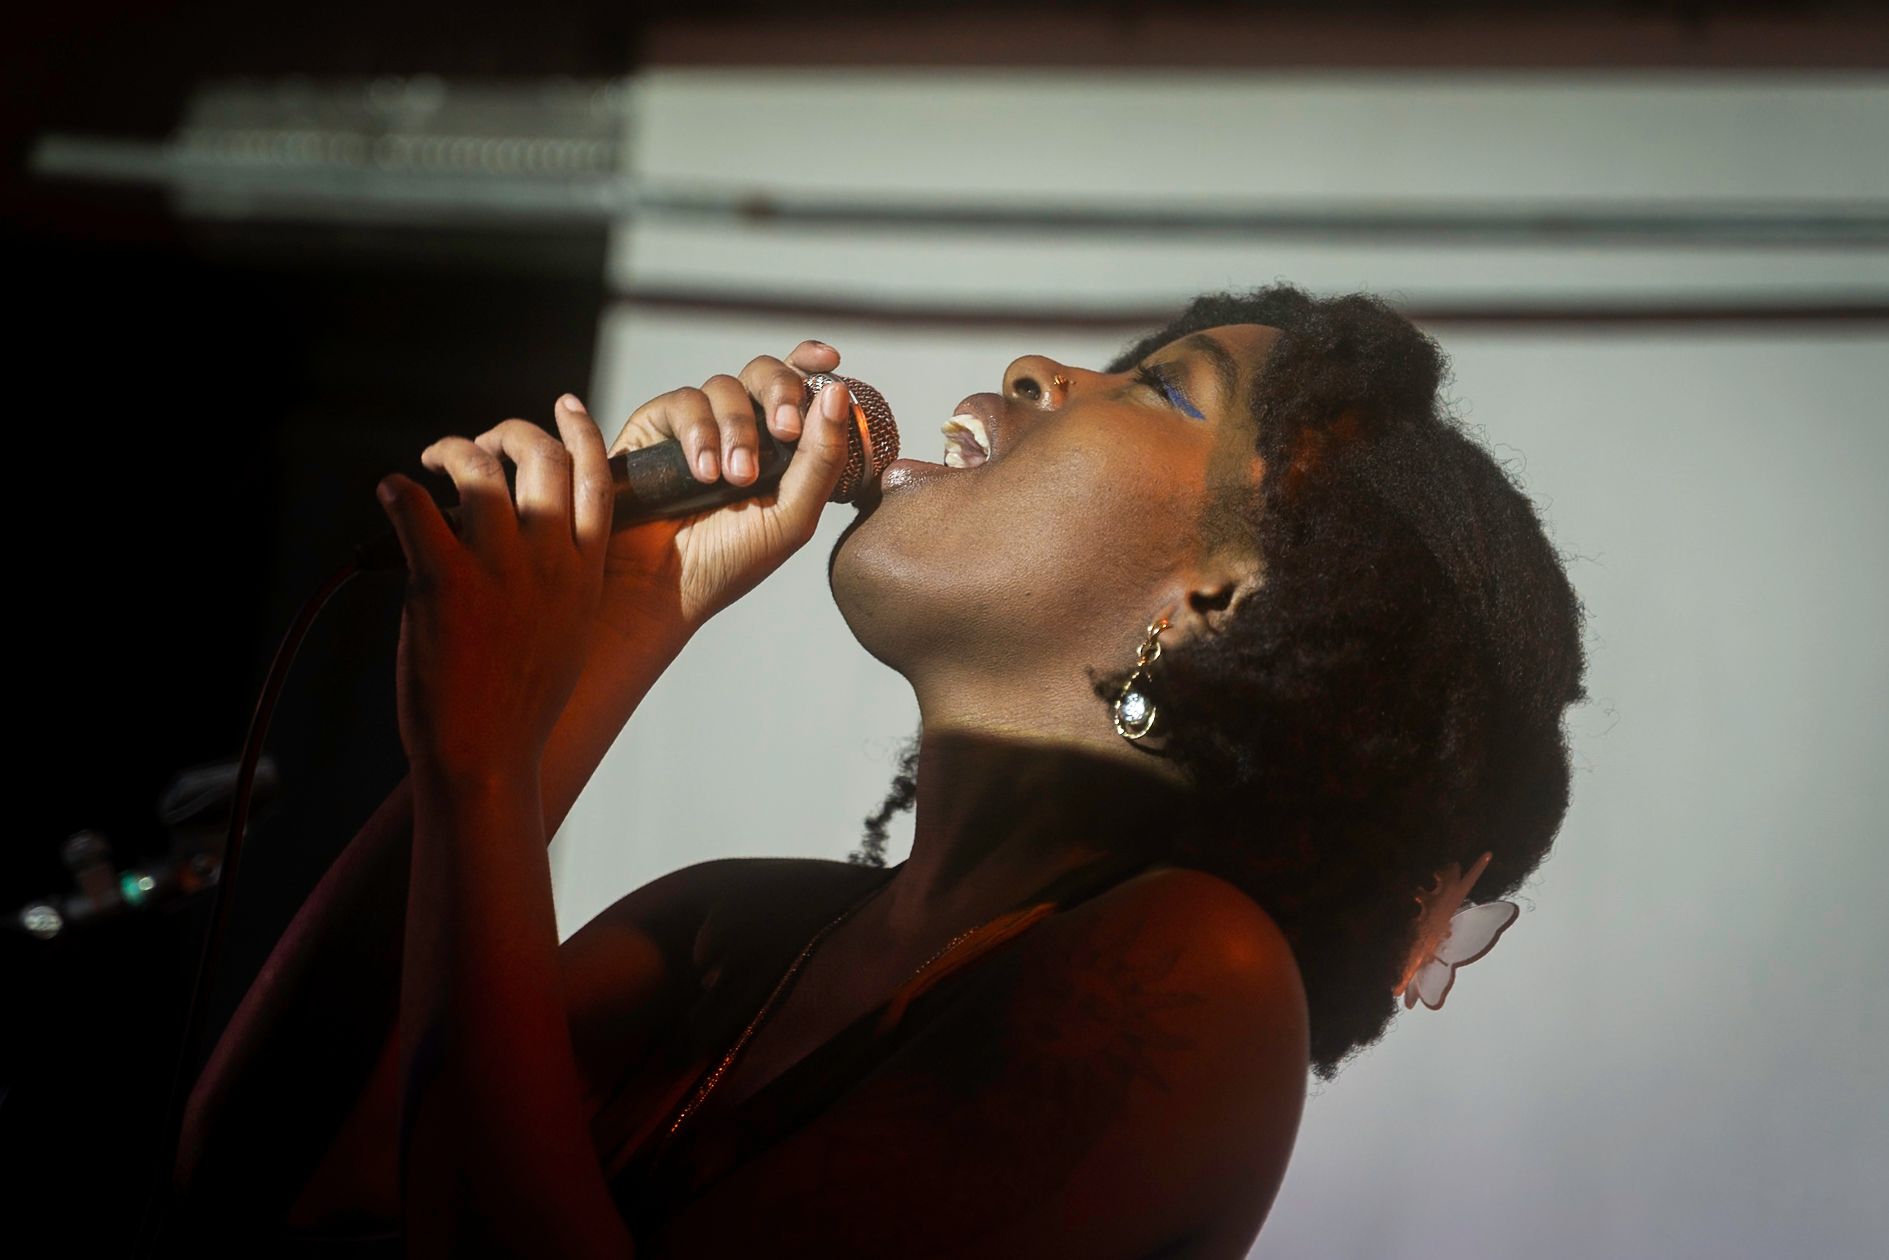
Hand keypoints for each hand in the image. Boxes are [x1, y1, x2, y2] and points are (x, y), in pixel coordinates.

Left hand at [374, 396, 611, 780]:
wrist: (487, 754)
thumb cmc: (521, 707)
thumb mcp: (567, 636)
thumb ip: (562, 584)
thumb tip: (534, 546)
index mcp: (585, 574)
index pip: (596, 482)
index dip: (581, 434)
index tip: (566, 407)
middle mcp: (550, 562)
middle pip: (543, 460)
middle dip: (512, 433)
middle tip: (485, 443)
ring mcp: (499, 569)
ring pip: (482, 470)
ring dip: (453, 450)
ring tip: (435, 459)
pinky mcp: (443, 581)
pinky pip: (415, 507)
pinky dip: (397, 488)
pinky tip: (390, 489)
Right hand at [587, 340, 852, 643]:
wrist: (663, 587)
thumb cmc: (730, 561)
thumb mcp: (793, 515)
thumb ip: (822, 456)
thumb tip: (838, 392)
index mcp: (779, 446)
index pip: (798, 388)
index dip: (812, 364)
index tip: (829, 362)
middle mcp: (739, 428)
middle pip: (764, 373)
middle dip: (780, 392)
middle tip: (786, 429)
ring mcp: (697, 425)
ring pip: (725, 387)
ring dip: (737, 429)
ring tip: (735, 478)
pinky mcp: (655, 427)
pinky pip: (683, 402)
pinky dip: (698, 433)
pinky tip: (704, 475)